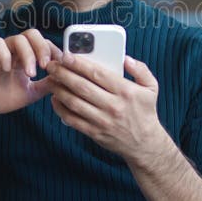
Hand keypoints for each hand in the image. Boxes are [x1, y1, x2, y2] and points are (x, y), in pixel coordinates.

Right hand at [0, 29, 61, 115]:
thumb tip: (66, 80)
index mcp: (25, 56)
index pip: (43, 43)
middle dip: (42, 48)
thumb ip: (46, 85)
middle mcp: (14, 49)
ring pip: (18, 38)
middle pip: (33, 34)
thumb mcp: (30, 93)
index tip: (61, 64)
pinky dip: (5, 55)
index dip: (54, 51)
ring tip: (30, 74)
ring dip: (28, 55)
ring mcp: (0, 49)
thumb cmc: (0, 97)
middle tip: (45, 66)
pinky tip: (7, 69)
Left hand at [46, 54, 168, 162]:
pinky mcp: (95, 132)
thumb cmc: (145, 113)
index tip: (66, 56)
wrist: (145, 144)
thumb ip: (140, 70)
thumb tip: (126, 59)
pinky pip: (73, 120)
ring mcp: (102, 120)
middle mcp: (113, 106)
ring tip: (50, 80)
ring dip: (59, 90)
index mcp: (126, 91)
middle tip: (52, 65)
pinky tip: (55, 99)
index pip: (98, 74)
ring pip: (74, 102)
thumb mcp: (151, 88)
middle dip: (63, 74)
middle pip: (82, 87)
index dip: (79, 64)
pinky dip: (61, 109)